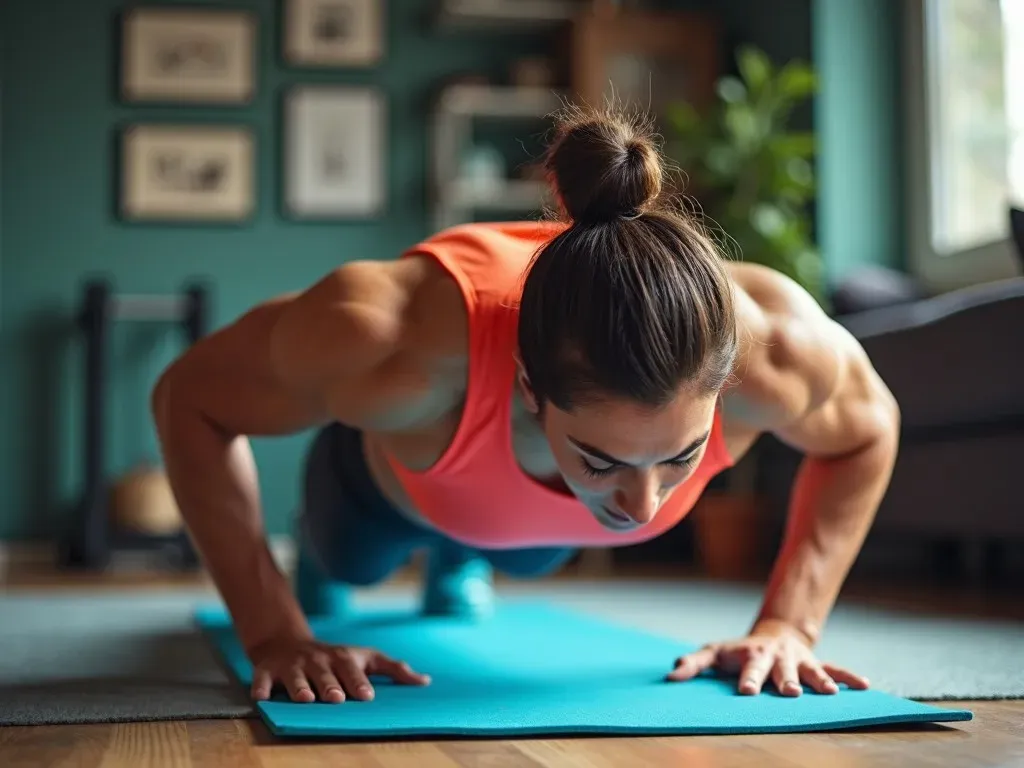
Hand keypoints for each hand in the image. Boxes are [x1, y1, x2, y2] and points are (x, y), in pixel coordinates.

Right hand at [248, 636, 430, 702]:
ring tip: (306, 699)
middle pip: (325, 674)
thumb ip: (392, 669)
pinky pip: (261, 680)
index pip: (353, 669)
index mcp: (341, 658)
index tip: (367, 696)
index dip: (360, 682)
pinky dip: (260, 688)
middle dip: (331, 685)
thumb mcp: (364, 657)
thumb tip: (425, 682)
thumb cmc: (334, 657)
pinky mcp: (266, 671)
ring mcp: (291, 666)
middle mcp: (317, 660)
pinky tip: (262, 698)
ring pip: (295, 677)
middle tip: (336, 698)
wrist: (285, 642)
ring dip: (300, 687)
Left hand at [666, 619, 869, 695]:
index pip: (748, 669)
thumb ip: (693, 663)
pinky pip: (835, 669)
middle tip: (789, 693)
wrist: (773, 636)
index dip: (748, 679)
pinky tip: (865, 685)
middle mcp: (777, 658)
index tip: (746, 692)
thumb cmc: (738, 651)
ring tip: (830, 693)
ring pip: (810, 670)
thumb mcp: (714, 653)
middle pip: (781, 671)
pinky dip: (849, 677)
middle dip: (785, 681)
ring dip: (819, 681)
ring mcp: (799, 660)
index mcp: (752, 656)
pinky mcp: (816, 663)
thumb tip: (670, 675)